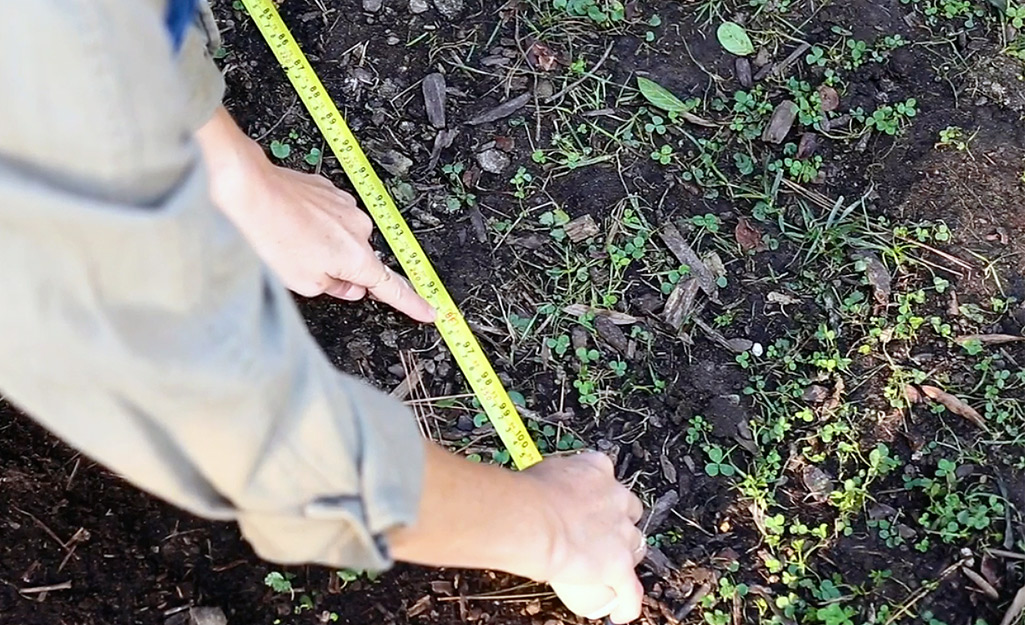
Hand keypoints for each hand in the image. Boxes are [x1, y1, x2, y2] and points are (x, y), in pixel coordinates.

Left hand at [195, 108, 433, 322]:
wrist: (250, 190)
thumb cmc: (271, 235)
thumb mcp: (301, 282)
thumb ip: (332, 288)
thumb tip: (347, 286)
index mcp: (357, 258)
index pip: (392, 288)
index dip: (411, 303)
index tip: (429, 311)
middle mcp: (359, 229)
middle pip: (359, 261)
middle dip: (339, 268)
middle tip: (304, 268)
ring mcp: (346, 206)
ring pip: (342, 237)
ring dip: (323, 243)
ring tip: (290, 241)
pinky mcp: (329, 190)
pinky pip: (329, 216)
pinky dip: (314, 223)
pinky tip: (290, 223)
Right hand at [526, 453, 645, 622]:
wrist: (529, 519)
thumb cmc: (525, 495)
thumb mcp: (540, 473)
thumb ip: (546, 482)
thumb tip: (531, 494)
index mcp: (597, 469)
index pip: (609, 480)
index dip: (602, 495)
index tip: (592, 503)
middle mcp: (615, 499)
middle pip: (630, 513)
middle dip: (618, 525)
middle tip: (600, 537)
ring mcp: (620, 533)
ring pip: (635, 547)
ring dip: (624, 558)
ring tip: (609, 570)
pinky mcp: (618, 564)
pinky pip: (630, 590)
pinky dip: (627, 603)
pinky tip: (620, 613)